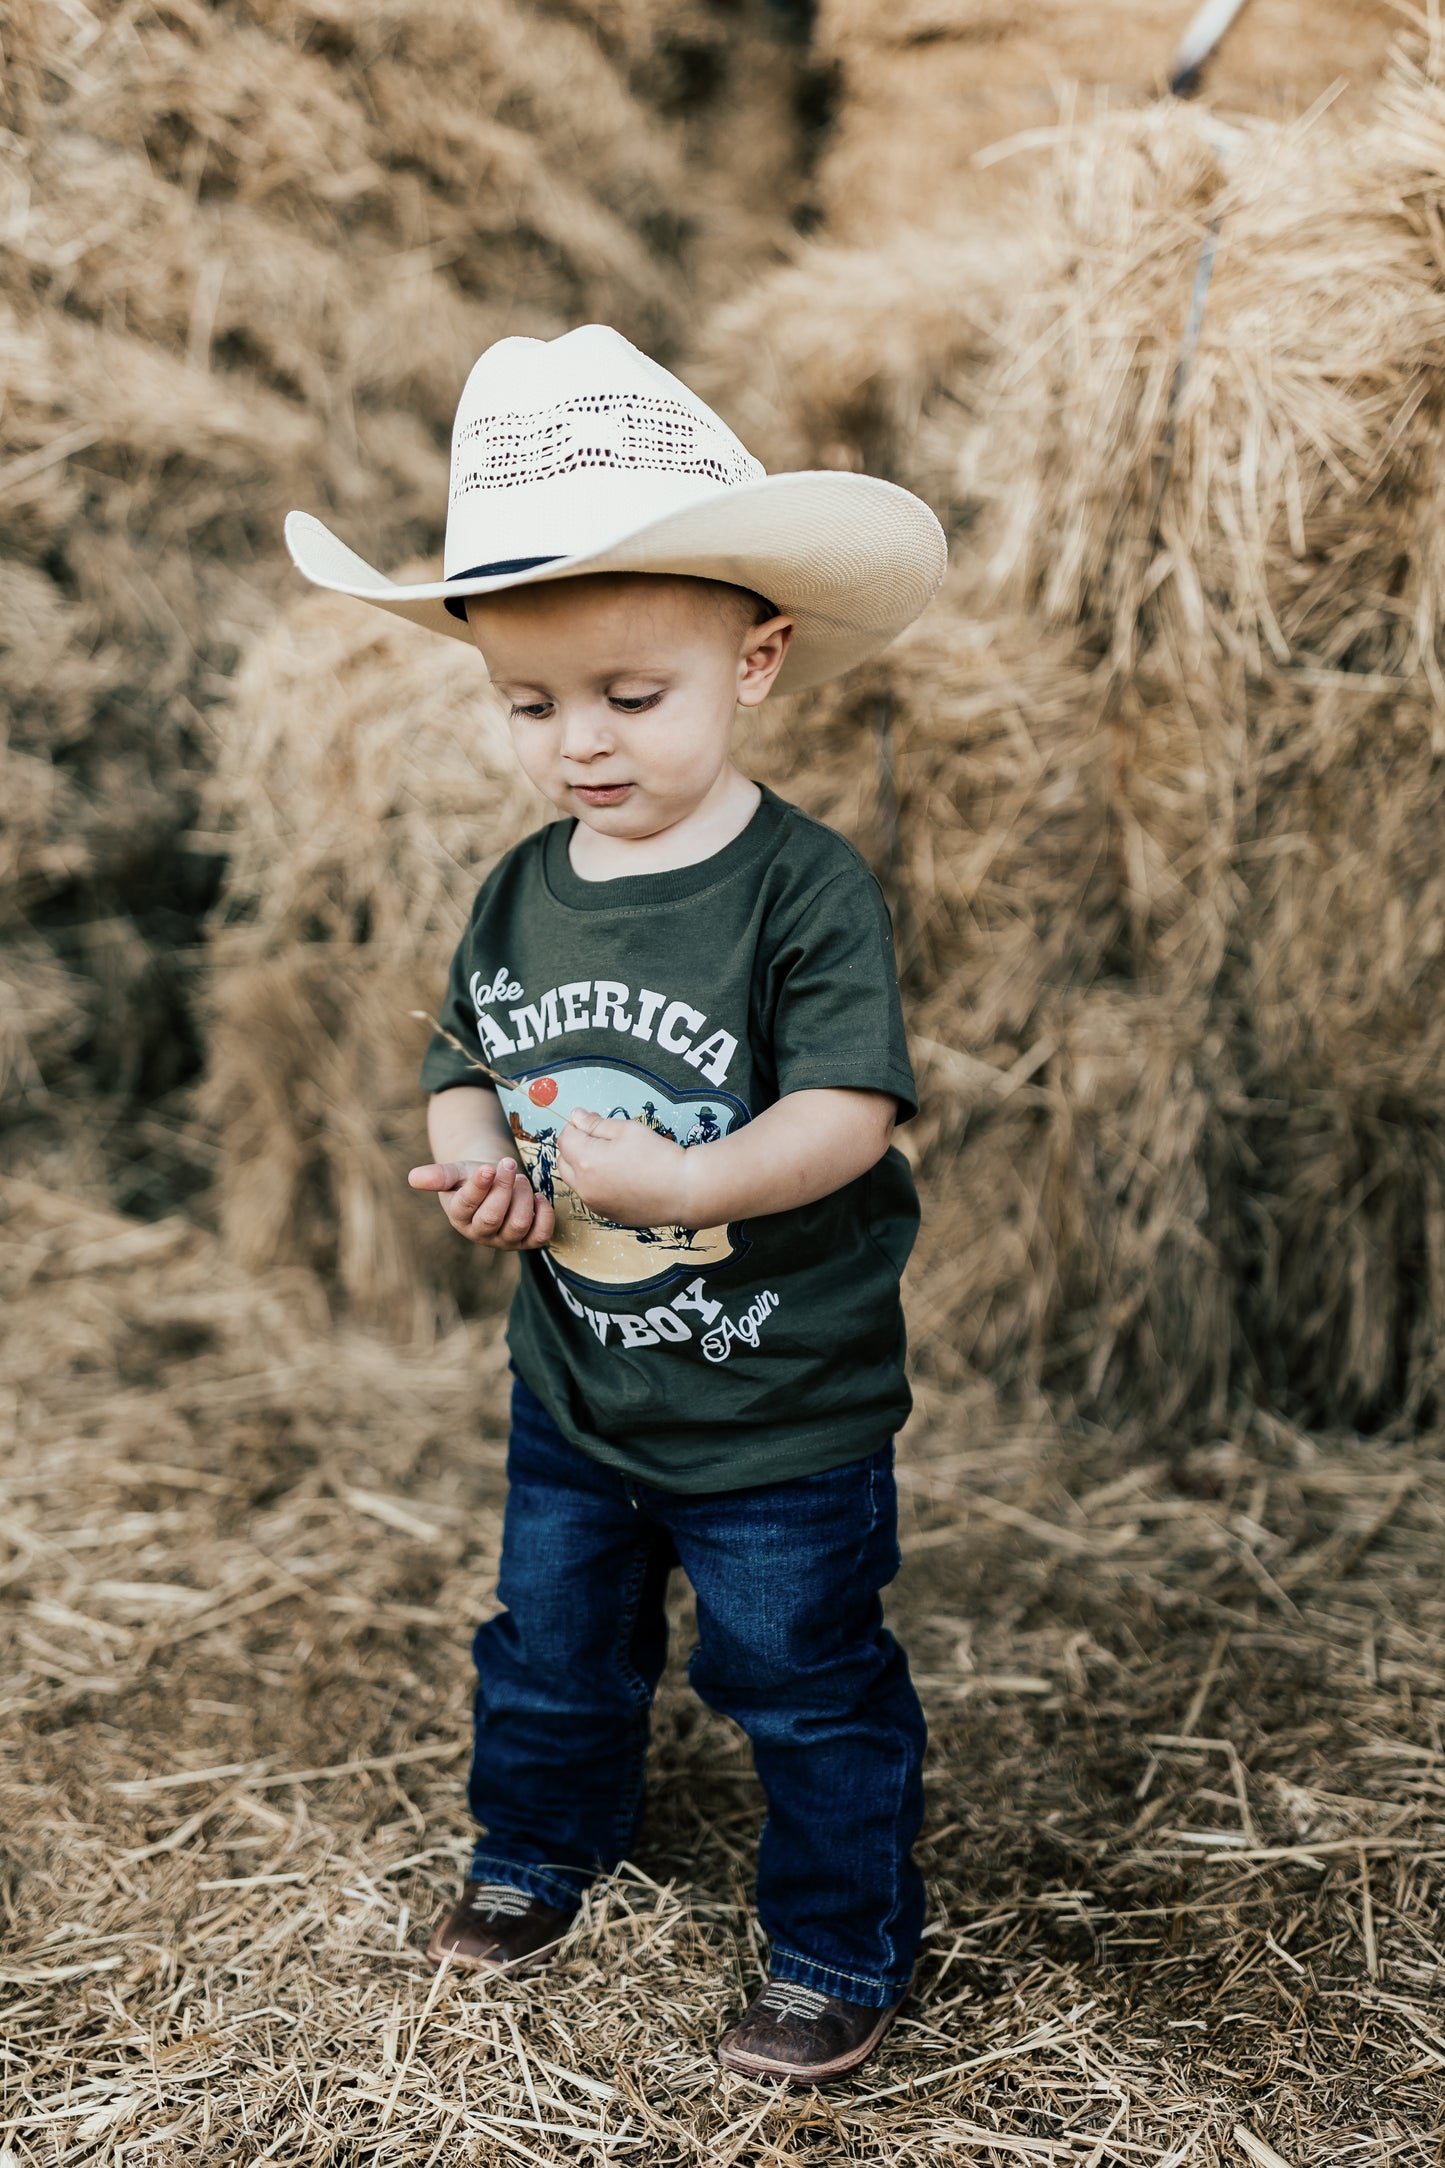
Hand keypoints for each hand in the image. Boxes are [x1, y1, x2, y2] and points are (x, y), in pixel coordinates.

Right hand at [407, 1157, 554, 1249]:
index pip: (467, 1205)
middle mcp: (481, 1233)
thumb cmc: (471, 1176)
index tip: (487, 1167)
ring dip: (523, 1196)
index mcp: (459, 1216)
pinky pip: (541, 1235)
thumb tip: (413, 1178)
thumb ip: (437, 1175)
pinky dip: (544, 1214)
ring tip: (520, 1179)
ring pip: (518, 1224)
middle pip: (493, 1217)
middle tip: (508, 1165)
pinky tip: (537, 1197)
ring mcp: (505, 1240)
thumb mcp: (455, 1171)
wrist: (494, 1182)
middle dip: (504, 1188)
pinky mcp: (528, 1241)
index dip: (479, 1187)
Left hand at [556, 1109, 690, 1226]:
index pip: (564, 1138)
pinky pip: (590, 1195)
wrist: (684, 1191)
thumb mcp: (627, 1130)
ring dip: (583, 1167)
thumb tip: (576, 1116)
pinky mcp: (606, 1215)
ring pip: (575, 1181)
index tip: (593, 1122)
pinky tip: (620, 1177)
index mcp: (587, 1161)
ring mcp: (594, 1203)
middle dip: (574, 1147)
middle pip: (563, 1161)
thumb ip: (596, 1124)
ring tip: (612, 1159)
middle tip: (600, 1139)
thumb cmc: (659, 1157)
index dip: (577, 1127)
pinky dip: (595, 1184)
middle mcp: (584, 1186)